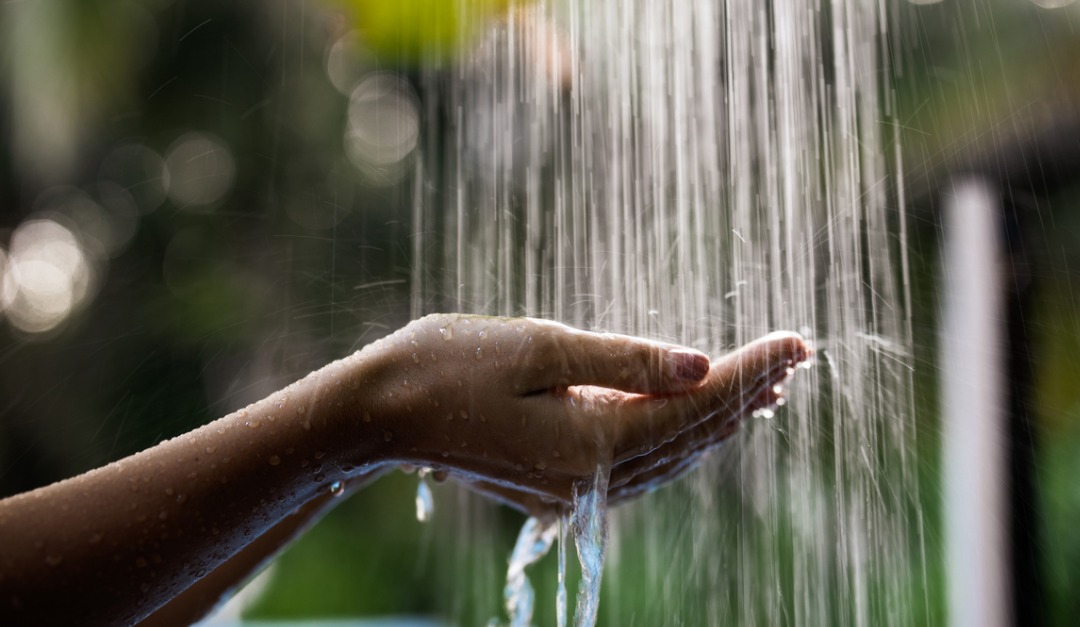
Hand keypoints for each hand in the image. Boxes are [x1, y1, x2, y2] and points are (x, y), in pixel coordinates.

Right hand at [360, 314, 809, 515]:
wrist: (379, 412)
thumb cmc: (448, 365)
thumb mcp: (540, 348)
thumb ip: (626, 360)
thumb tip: (703, 365)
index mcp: (590, 444)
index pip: (696, 407)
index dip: (752, 371)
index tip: (798, 341)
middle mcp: (588, 480)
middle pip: (691, 438)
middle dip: (748, 394)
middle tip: (798, 356)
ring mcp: (571, 490)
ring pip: (669, 457)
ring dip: (718, 420)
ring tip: (767, 386)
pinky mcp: (555, 485)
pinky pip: (636, 463)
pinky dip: (675, 436)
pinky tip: (694, 412)